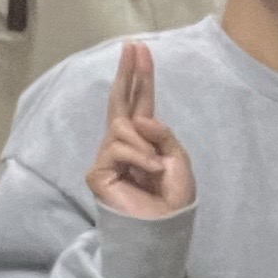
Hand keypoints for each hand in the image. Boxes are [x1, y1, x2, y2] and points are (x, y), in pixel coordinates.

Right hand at [85, 41, 194, 219]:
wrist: (165, 231)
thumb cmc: (172, 202)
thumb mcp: (178, 160)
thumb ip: (161, 134)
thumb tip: (137, 120)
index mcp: (144, 141)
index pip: (139, 103)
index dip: (140, 77)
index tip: (139, 50)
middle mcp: (124, 145)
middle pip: (121, 102)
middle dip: (127, 73)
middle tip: (131, 46)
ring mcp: (108, 158)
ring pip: (122, 128)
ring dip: (145, 145)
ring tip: (157, 169)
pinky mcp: (99, 173)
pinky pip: (118, 149)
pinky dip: (139, 158)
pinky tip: (149, 174)